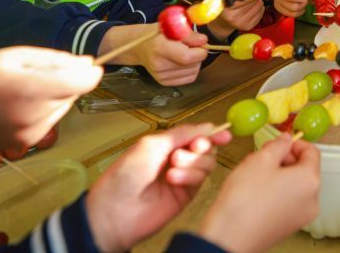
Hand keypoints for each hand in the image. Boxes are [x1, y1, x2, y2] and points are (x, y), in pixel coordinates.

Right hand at [0, 47, 101, 151]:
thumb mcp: (11, 57)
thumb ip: (53, 60)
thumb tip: (88, 64)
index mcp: (28, 89)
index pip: (82, 82)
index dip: (90, 71)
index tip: (87, 63)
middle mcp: (33, 115)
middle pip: (72, 92)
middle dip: (65, 80)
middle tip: (34, 72)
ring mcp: (30, 134)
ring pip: (63, 106)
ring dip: (55, 95)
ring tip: (23, 88)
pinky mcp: (26, 143)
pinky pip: (50, 120)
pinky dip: (44, 109)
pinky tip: (19, 104)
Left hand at [86, 123, 230, 252]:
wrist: (115, 211)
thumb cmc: (125, 176)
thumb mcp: (151, 144)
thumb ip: (181, 133)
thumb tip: (207, 127)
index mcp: (167, 144)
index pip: (196, 134)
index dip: (211, 133)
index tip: (224, 133)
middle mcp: (177, 159)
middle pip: (206, 148)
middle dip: (200, 146)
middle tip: (188, 150)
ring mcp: (183, 177)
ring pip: (207, 163)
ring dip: (193, 162)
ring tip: (173, 167)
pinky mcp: (186, 195)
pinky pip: (200, 180)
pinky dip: (190, 176)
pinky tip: (173, 179)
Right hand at [100, 24, 207, 85]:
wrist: (139, 47)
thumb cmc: (156, 34)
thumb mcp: (171, 26)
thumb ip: (188, 33)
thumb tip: (203, 41)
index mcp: (159, 48)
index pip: (187, 57)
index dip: (200, 51)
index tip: (202, 42)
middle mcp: (159, 65)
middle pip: (192, 65)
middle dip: (199, 54)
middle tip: (194, 45)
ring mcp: (161, 76)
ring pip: (193, 72)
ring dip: (196, 62)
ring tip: (186, 52)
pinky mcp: (164, 82)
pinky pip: (189, 78)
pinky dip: (191, 69)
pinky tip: (183, 61)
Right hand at [198, 133, 320, 252]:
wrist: (228, 237)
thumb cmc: (244, 202)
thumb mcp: (261, 160)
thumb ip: (278, 145)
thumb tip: (285, 140)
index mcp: (310, 181)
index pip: (312, 152)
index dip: (295, 143)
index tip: (280, 143)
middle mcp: (312, 200)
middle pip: (304, 170)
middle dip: (284, 160)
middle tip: (262, 157)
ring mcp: (301, 216)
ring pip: (294, 185)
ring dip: (278, 175)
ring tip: (254, 175)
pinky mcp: (288, 226)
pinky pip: (288, 201)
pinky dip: (276, 192)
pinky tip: (255, 192)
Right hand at [210, 0, 264, 38]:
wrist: (223, 20)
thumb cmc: (227, 2)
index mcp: (226, 7)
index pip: (244, 0)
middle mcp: (233, 17)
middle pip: (253, 2)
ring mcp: (241, 24)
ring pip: (259, 7)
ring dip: (258, 2)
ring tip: (251, 1)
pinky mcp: (248, 27)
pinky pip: (260, 14)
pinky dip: (259, 9)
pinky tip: (253, 8)